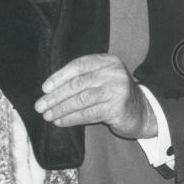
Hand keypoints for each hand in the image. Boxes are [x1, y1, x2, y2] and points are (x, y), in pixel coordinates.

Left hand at [35, 54, 156, 139]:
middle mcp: (113, 72)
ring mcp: (117, 90)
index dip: (59, 77)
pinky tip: (61, 122)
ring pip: (81, 100)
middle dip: (56, 96)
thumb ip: (82, 78)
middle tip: (40, 105)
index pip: (78, 66)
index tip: (44, 88)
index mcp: (107, 61)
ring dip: (61, 109)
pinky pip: (89, 114)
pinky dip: (72, 118)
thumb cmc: (114, 95)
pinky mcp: (118, 108)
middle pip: (78, 84)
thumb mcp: (101, 79)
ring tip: (47, 115)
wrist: (143, 112)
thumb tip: (49, 89)